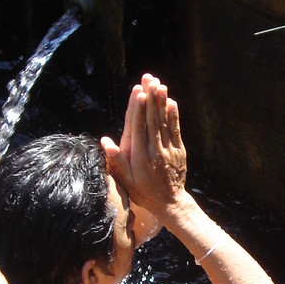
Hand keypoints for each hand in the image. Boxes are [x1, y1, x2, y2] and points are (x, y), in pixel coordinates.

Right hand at [101, 75, 186, 217]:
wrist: (170, 203)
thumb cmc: (143, 192)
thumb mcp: (126, 180)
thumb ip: (117, 160)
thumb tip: (105, 141)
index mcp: (140, 157)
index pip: (138, 128)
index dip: (139, 109)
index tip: (139, 93)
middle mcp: (155, 151)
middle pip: (152, 121)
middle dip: (151, 99)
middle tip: (150, 80)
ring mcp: (169, 150)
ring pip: (164, 122)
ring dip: (162, 102)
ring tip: (160, 85)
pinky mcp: (179, 151)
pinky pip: (176, 130)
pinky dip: (173, 116)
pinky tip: (172, 102)